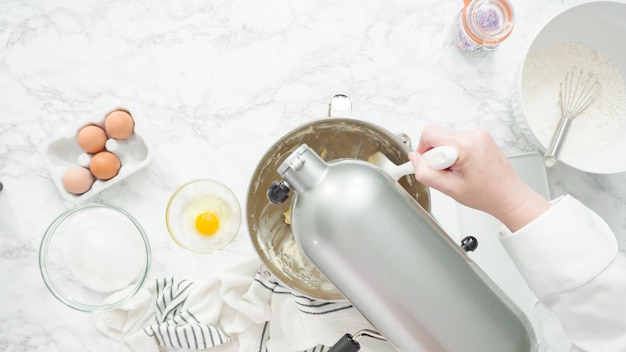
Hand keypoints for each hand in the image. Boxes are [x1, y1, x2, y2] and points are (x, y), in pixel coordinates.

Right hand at [408, 125, 549, 231]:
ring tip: (457, 172)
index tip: (430, 166)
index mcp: (466, 145)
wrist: (509, 196)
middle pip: (437, 135)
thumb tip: (414, 159)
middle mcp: (473, 135)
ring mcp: (479, 134)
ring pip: (446, 138)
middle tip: (446, 172)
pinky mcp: (480, 137)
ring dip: (445, 155)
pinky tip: (464, 167)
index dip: (423, 152)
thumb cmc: (487, 194)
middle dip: (435, 155)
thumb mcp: (449, 189)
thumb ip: (426, 173)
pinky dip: (454, 153)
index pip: (429, 134)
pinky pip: (456, 140)